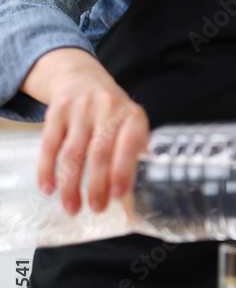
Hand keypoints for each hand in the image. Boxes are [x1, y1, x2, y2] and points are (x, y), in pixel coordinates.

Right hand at [23, 49, 149, 214]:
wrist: (83, 78)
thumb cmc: (112, 112)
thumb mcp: (131, 123)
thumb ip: (135, 151)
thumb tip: (136, 189)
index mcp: (132, 115)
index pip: (130, 143)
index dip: (123, 171)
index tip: (116, 196)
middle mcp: (108, 107)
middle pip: (99, 153)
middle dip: (96, 186)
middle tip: (96, 208)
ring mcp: (81, 108)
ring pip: (73, 154)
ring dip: (71, 185)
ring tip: (73, 207)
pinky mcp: (57, 111)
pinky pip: (50, 145)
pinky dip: (47, 170)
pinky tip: (48, 188)